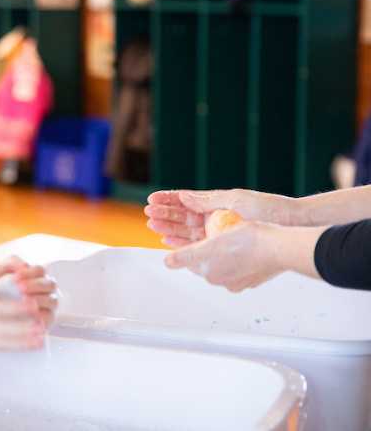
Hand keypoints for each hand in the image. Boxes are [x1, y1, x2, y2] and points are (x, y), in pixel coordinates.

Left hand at [0, 256, 57, 328]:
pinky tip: (31, 315)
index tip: (16, 276)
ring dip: (40, 299)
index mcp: (36, 277)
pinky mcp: (46, 319)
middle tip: (20, 288)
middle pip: (50, 283)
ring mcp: (48, 305)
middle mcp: (45, 289)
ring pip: (52, 299)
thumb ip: (0, 268)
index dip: (30, 272)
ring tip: (25, 300)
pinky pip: (49, 317)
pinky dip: (42, 315)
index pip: (40, 270)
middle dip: (35, 285)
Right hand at [145, 189, 298, 247]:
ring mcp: (220, 231)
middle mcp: (217, 217)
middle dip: (165, 214)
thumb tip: (184, 196)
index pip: (187, 200)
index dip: (169, 199)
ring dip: (170, 229)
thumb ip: (208, 200)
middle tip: (148, 215)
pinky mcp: (226, 246)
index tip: (152, 200)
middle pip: (185, 216)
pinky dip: (184, 243)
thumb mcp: (236, 199)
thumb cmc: (270, 209)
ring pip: (189, 231)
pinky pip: (200, 245)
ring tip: (154, 227)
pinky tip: (171, 243)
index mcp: (218, 202)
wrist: (293, 225)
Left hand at [164, 220, 285, 292]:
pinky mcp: (255, 276)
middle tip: (214, 233)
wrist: (279, 247)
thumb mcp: (209, 245)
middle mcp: (225, 281)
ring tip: (231, 236)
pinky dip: (240, 255)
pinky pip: (242, 264)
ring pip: (225, 262)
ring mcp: (242, 280)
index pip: (191, 259)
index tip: (193, 235)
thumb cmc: (247, 244)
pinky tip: (245, 244)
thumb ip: (185, 255)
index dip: (189, 244)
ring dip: (223, 250)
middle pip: (207, 262)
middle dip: (207, 248)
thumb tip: (168, 262)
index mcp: (211, 274)